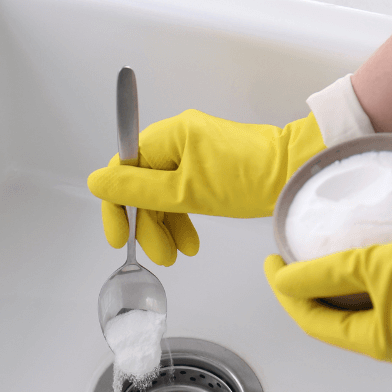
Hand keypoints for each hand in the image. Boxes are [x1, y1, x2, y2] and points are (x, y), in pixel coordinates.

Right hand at [87, 109, 326, 265]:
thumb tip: (97, 182)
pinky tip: (189, 240)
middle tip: (160, 255)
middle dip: (148, 224)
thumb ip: (138, 189)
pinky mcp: (209, 166)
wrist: (294, 173)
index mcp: (167, 135)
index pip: (123, 169)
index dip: (116, 206)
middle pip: (143, 184)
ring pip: (163, 193)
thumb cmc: (248, 179)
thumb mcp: (186, 192)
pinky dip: (182, 217)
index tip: (119, 237)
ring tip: (177, 254)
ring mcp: (194, 151)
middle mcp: (176, 138)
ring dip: (166, 226)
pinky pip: (182, 192)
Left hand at [263, 211, 391, 367]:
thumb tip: (285, 279)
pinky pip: (381, 302)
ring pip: (357, 311)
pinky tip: (355, 260)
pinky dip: (362, 285)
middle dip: (306, 292)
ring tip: (314, 257)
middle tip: (287, 260)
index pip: (314, 322)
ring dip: (333, 287)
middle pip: (334, 321)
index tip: (272, 263)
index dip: (287, 292)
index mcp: (381, 343)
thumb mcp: (376, 265)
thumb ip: (323, 273)